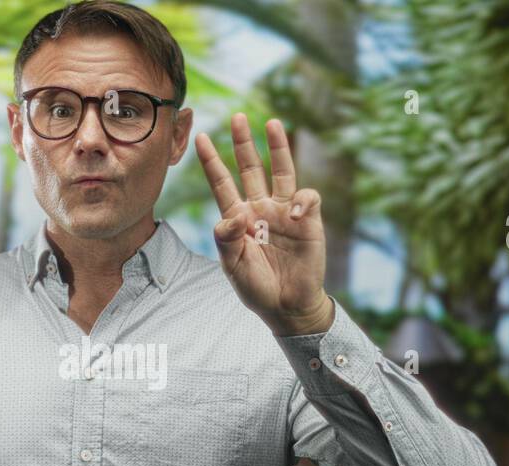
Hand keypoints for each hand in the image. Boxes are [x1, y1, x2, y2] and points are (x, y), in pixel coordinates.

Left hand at [195, 114, 334, 336]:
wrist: (287, 306)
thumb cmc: (257, 287)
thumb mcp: (233, 266)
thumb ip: (226, 240)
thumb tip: (232, 215)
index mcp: (237, 218)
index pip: (222, 183)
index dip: (212, 161)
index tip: (201, 138)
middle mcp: (259, 209)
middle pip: (251, 168)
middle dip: (244, 143)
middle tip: (238, 117)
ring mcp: (284, 212)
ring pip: (281, 172)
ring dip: (278, 147)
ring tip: (272, 124)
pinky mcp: (308, 220)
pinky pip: (306, 198)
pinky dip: (302, 200)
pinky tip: (296, 216)